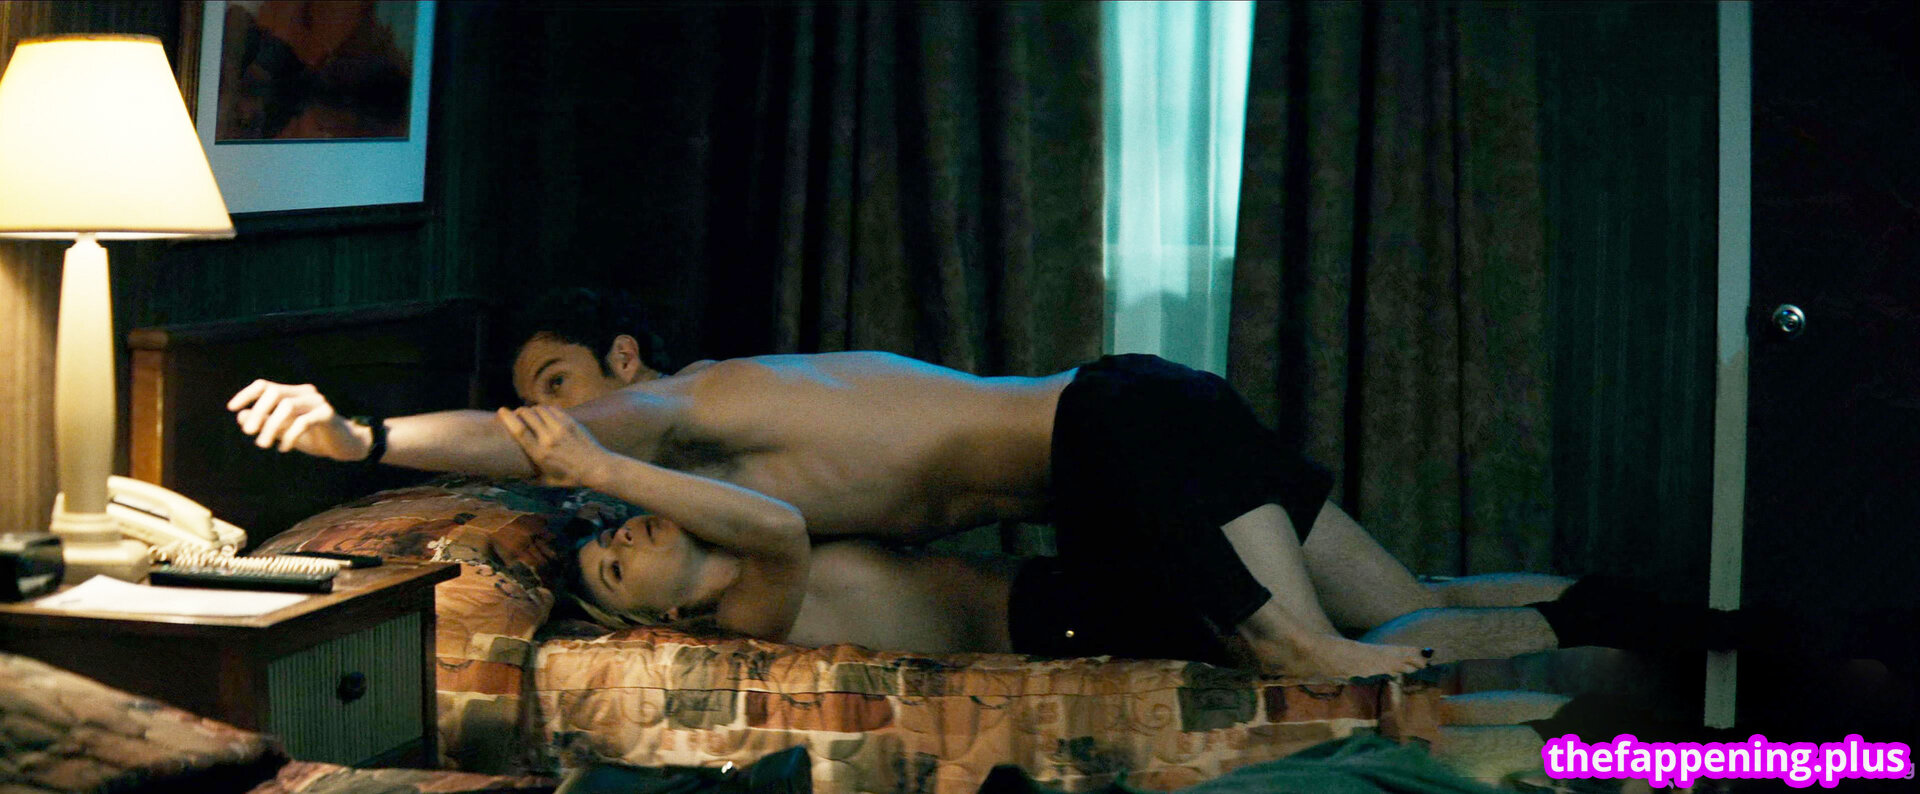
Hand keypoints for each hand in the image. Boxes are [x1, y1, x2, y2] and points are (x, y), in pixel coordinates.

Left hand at [226, 380, 370, 459]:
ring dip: (270, 426)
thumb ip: (265, 423)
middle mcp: (306, 392)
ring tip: (263, 444)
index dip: (246, 394)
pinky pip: (303, 421)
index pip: (265, 385)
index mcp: (294, 393)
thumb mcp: (284, 431)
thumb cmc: (313, 437)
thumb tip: (240, 416)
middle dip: (258, 411)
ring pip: (286, 406)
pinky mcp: (328, 414)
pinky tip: (284, 448)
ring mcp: (318, 402)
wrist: (345, 446)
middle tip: (248, 432)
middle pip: (274, 392)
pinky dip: (289, 435)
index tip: (231, 408)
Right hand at [496, 405, 609, 487]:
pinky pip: (553, 409)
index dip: (508, 418)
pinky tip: (544, 413)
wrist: (596, 467)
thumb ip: (530, 479)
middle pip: (528, 414)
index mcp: (540, 453)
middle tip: (516, 413)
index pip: (519, 430)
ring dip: (532, 409)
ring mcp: (560, 428)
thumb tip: (514, 477)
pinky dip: (545, 409)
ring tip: (530, 413)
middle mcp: (548, 438)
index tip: (501, 411)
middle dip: (519, 411)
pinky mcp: (571, 422)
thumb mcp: (548, 482)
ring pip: (540, 409)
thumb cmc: (571, 477)